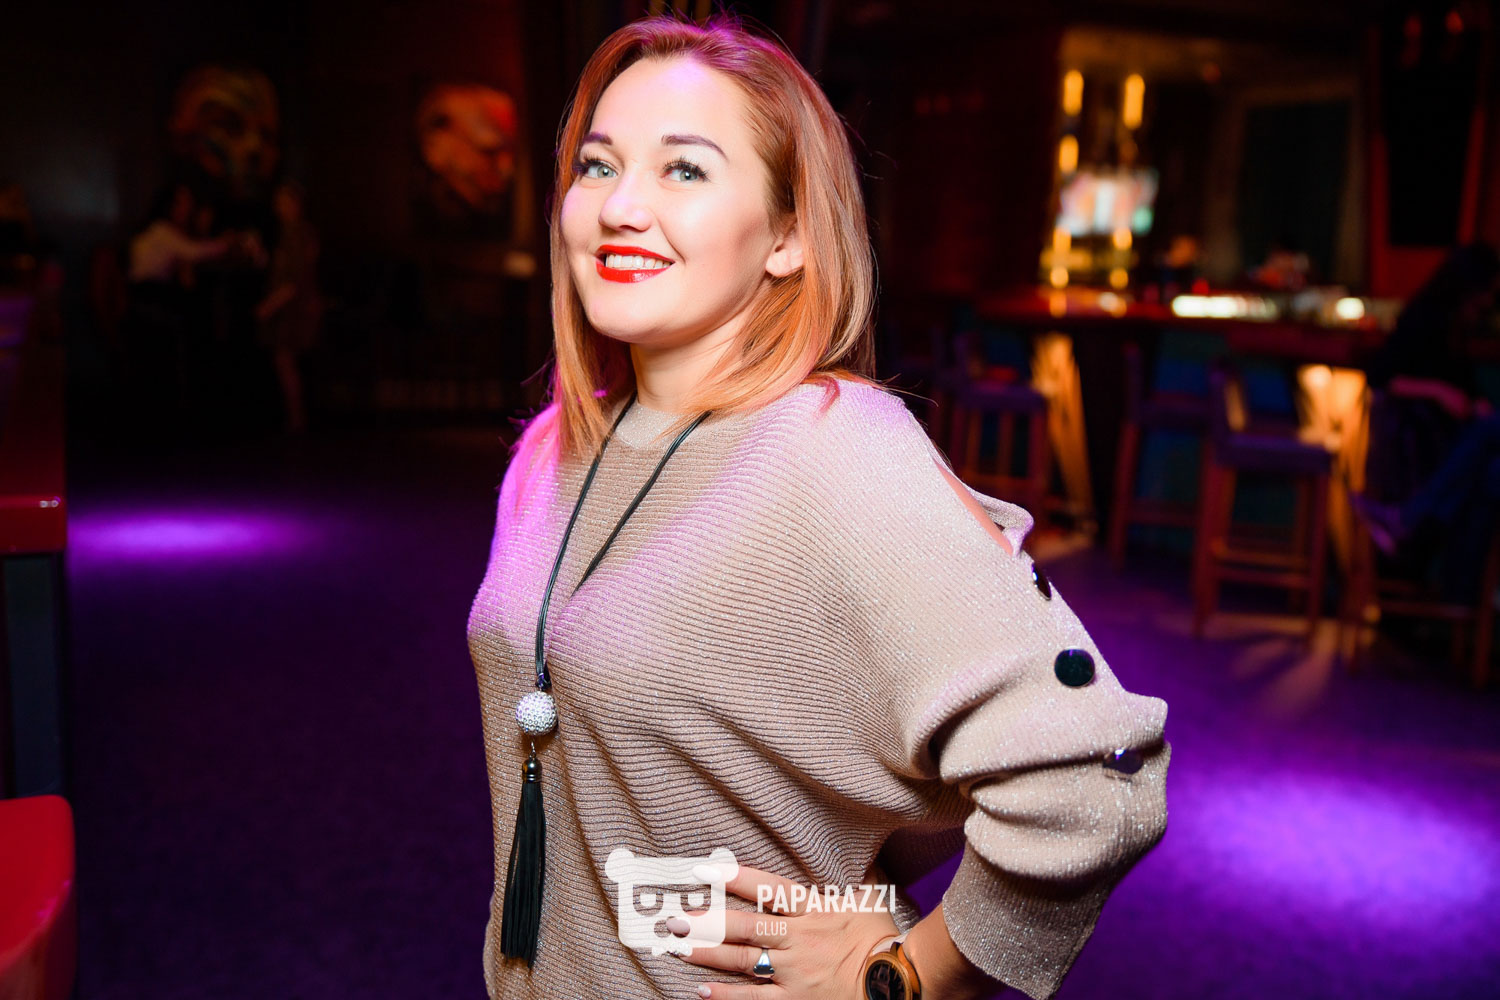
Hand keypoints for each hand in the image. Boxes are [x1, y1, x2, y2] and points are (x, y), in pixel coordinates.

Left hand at [669, 862, 897, 998]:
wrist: (897, 984)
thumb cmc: (883, 941)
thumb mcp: (870, 900)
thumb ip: (858, 876)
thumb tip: (863, 850)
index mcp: (813, 910)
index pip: (769, 889)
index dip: (737, 878)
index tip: (707, 870)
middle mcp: (798, 939)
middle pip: (745, 927)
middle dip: (708, 922)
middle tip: (676, 919)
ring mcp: (794, 973)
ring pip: (742, 961)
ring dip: (708, 955)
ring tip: (679, 949)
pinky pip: (753, 999)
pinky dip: (726, 995)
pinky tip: (702, 989)